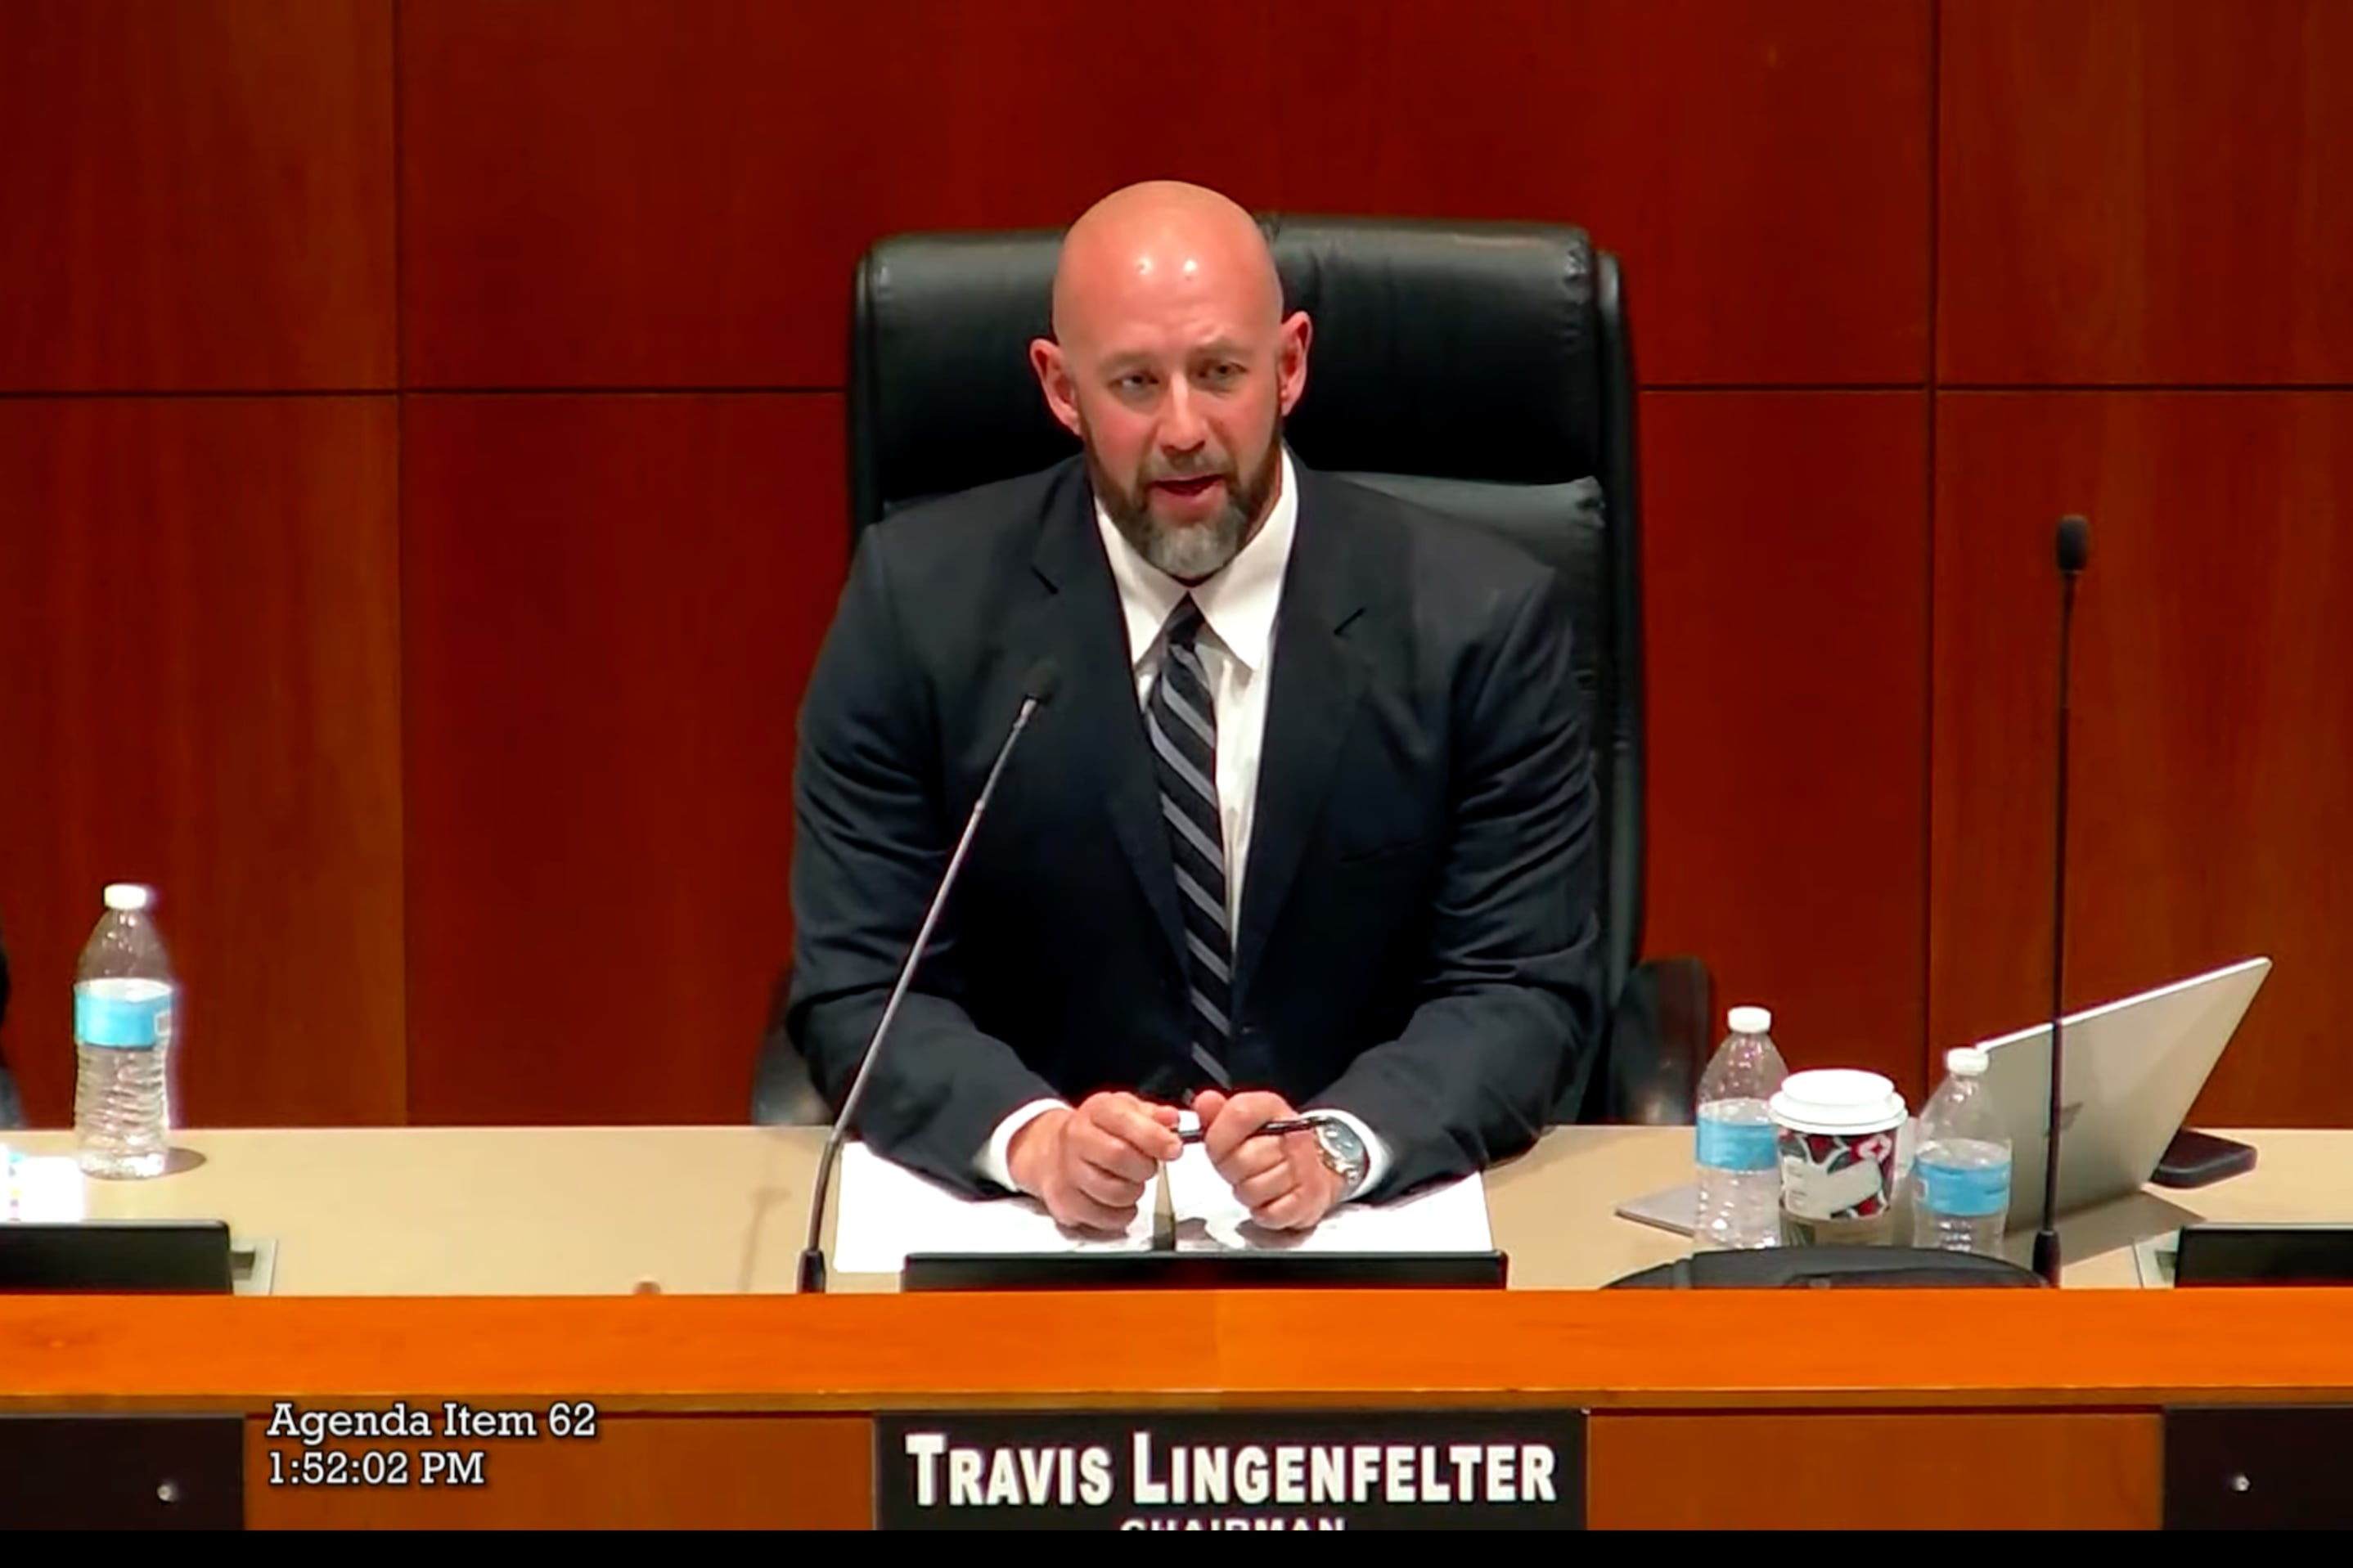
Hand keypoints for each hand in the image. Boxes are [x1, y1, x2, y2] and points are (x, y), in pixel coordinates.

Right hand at [1005, 1092, 1181, 1233]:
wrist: (1052, 1152)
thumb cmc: (1097, 1131)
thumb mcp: (1124, 1110)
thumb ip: (1152, 1114)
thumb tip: (1171, 1119)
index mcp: (1096, 1111)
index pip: (1126, 1121)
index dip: (1155, 1137)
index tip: (1174, 1148)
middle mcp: (1076, 1138)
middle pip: (1119, 1157)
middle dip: (1145, 1166)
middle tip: (1148, 1165)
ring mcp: (1067, 1172)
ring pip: (1115, 1192)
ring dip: (1134, 1191)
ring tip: (1130, 1180)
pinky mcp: (1065, 1203)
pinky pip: (1107, 1218)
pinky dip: (1122, 1213)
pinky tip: (1118, 1199)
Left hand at [1193, 1089, 1343, 1230]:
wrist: (1314, 1167)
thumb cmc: (1270, 1145)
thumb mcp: (1243, 1122)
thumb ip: (1217, 1113)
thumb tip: (1205, 1101)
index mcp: (1273, 1108)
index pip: (1239, 1114)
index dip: (1218, 1136)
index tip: (1216, 1147)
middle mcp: (1294, 1134)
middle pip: (1241, 1158)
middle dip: (1231, 1169)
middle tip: (1239, 1168)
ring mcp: (1305, 1167)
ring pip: (1252, 1189)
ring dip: (1247, 1192)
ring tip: (1256, 1182)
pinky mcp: (1310, 1199)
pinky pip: (1269, 1212)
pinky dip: (1263, 1212)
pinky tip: (1270, 1199)